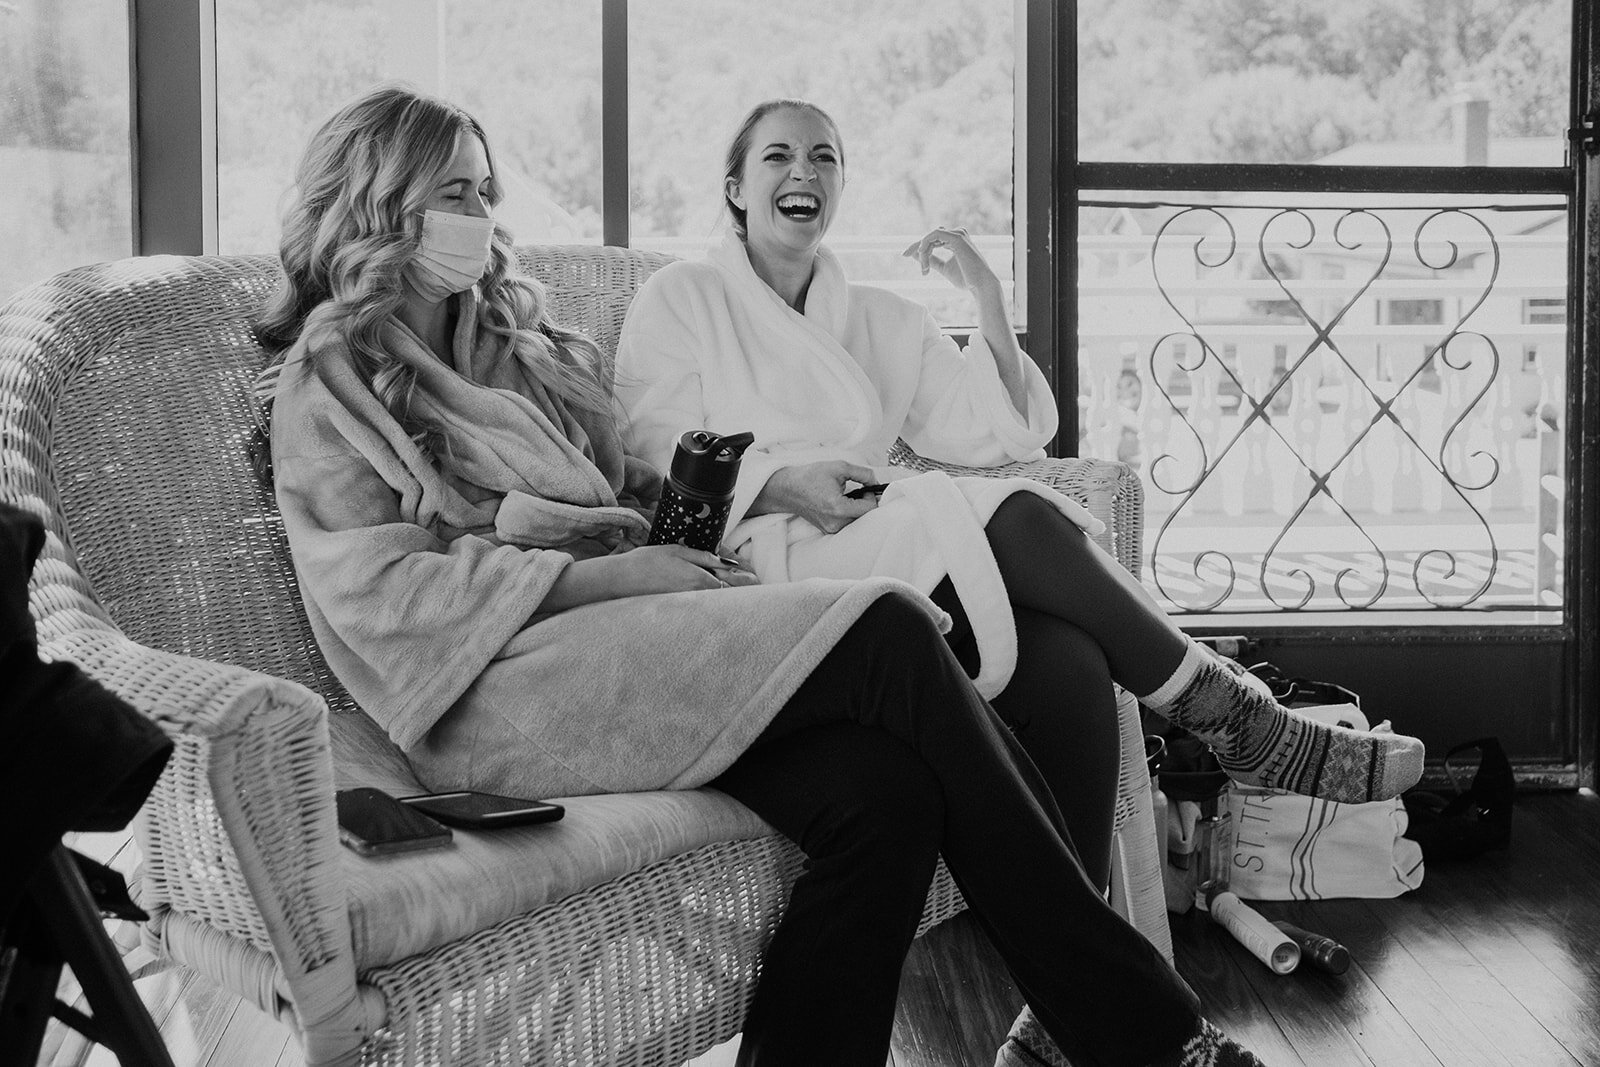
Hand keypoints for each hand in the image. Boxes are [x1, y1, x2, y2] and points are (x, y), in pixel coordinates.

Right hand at [546, 544, 759, 608]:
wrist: (622, 580)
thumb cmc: (648, 561)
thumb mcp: (678, 551)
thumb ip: (705, 558)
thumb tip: (728, 564)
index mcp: (699, 580)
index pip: (731, 584)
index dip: (746, 583)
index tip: (758, 582)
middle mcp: (696, 597)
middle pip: (726, 598)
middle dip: (741, 593)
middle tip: (756, 588)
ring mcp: (687, 606)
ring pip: (714, 604)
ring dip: (727, 600)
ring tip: (740, 593)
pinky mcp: (678, 610)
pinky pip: (701, 609)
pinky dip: (711, 605)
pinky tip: (714, 600)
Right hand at [757, 460, 880, 533]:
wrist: (787, 488)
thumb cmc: (810, 477)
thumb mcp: (839, 467)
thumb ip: (863, 474)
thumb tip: (875, 481)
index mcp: (838, 508)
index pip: (870, 508)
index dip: (872, 496)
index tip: (865, 488)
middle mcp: (836, 523)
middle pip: (865, 517)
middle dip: (865, 503)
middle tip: (857, 491)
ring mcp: (831, 529)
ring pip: (857, 521)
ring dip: (857, 508)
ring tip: (845, 496)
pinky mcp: (828, 530)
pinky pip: (847, 524)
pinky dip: (848, 513)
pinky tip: (839, 503)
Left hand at [901, 226, 1000, 296]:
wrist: (980, 285)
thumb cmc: (966, 280)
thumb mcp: (944, 269)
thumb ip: (932, 261)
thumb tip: (916, 256)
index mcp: (956, 241)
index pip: (932, 239)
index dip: (918, 247)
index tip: (905, 255)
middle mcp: (957, 234)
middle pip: (929, 236)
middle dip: (916, 246)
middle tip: (904, 255)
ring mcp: (958, 234)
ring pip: (930, 237)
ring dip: (922, 252)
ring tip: (924, 269)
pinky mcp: (956, 237)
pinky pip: (933, 236)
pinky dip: (925, 245)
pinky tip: (923, 257)